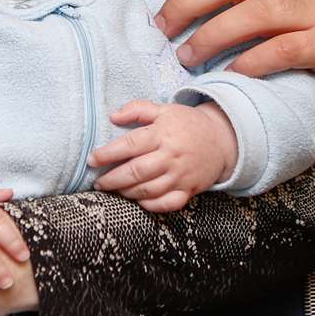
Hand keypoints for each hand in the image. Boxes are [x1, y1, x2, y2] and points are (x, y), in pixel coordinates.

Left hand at [88, 100, 236, 210]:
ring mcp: (180, 175)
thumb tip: (112, 116)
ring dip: (126, 193)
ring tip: (114, 190)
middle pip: (136, 172)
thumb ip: (137, 109)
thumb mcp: (164, 109)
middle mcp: (170, 156)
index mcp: (162, 134)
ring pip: (148, 190)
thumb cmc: (187, 123)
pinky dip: (150, 205)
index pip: (129, 145)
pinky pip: (167, 203)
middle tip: (98, 182)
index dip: (107, 154)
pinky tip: (138, 201)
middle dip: (112, 179)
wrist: (222, 139)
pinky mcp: (188, 190)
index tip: (92, 160)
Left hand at [137, 0, 314, 104]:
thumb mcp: (281, 16)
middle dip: (189, 1)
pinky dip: (257, 59)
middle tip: (161, 29)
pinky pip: (288, 48)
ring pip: (257, 11)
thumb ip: (243, 11)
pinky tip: (235, 74)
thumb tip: (187, 19)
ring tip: (188, 58)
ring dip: (216, 32)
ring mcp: (311, 15)